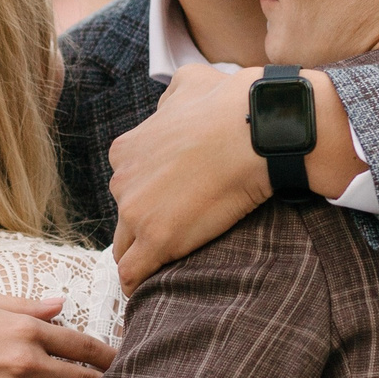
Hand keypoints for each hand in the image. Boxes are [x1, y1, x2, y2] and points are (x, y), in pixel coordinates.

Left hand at [109, 65, 268, 288]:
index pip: (128, 185)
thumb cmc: (232, 105)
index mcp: (126, 149)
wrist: (256, 130)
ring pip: (125, 247)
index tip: (171, 205)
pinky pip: (132, 274)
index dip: (148, 197)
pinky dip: (137, 286)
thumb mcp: (190, 84)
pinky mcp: (156, 239)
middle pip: (124, 216)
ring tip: (163, 270)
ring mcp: (136, 211)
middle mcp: (122, 180)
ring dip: (141, 256)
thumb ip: (173, 97)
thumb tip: (173, 104)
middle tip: (177, 234)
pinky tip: (147, 293)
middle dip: (145, 226)